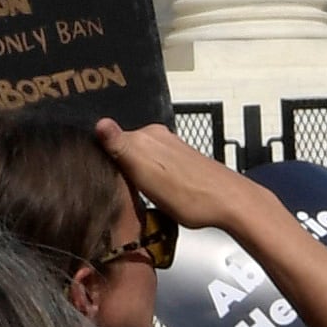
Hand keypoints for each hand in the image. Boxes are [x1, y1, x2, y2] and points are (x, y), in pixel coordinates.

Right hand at [96, 118, 256, 237]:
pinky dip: (149, 177)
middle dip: (116, 165)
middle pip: (124, 148)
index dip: (99, 159)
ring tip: (131, 193)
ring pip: (140, 157)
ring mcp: (172, 149)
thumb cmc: (188, 195)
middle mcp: (157, 137)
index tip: (96, 179)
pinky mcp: (183, 161)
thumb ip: (121, 147)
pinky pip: (155, 165)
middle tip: (111, 190)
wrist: (231, 203)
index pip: (109, 141)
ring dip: (134, 172)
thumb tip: (99, 122)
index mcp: (144, 136)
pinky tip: (152, 192)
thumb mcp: (146, 174)